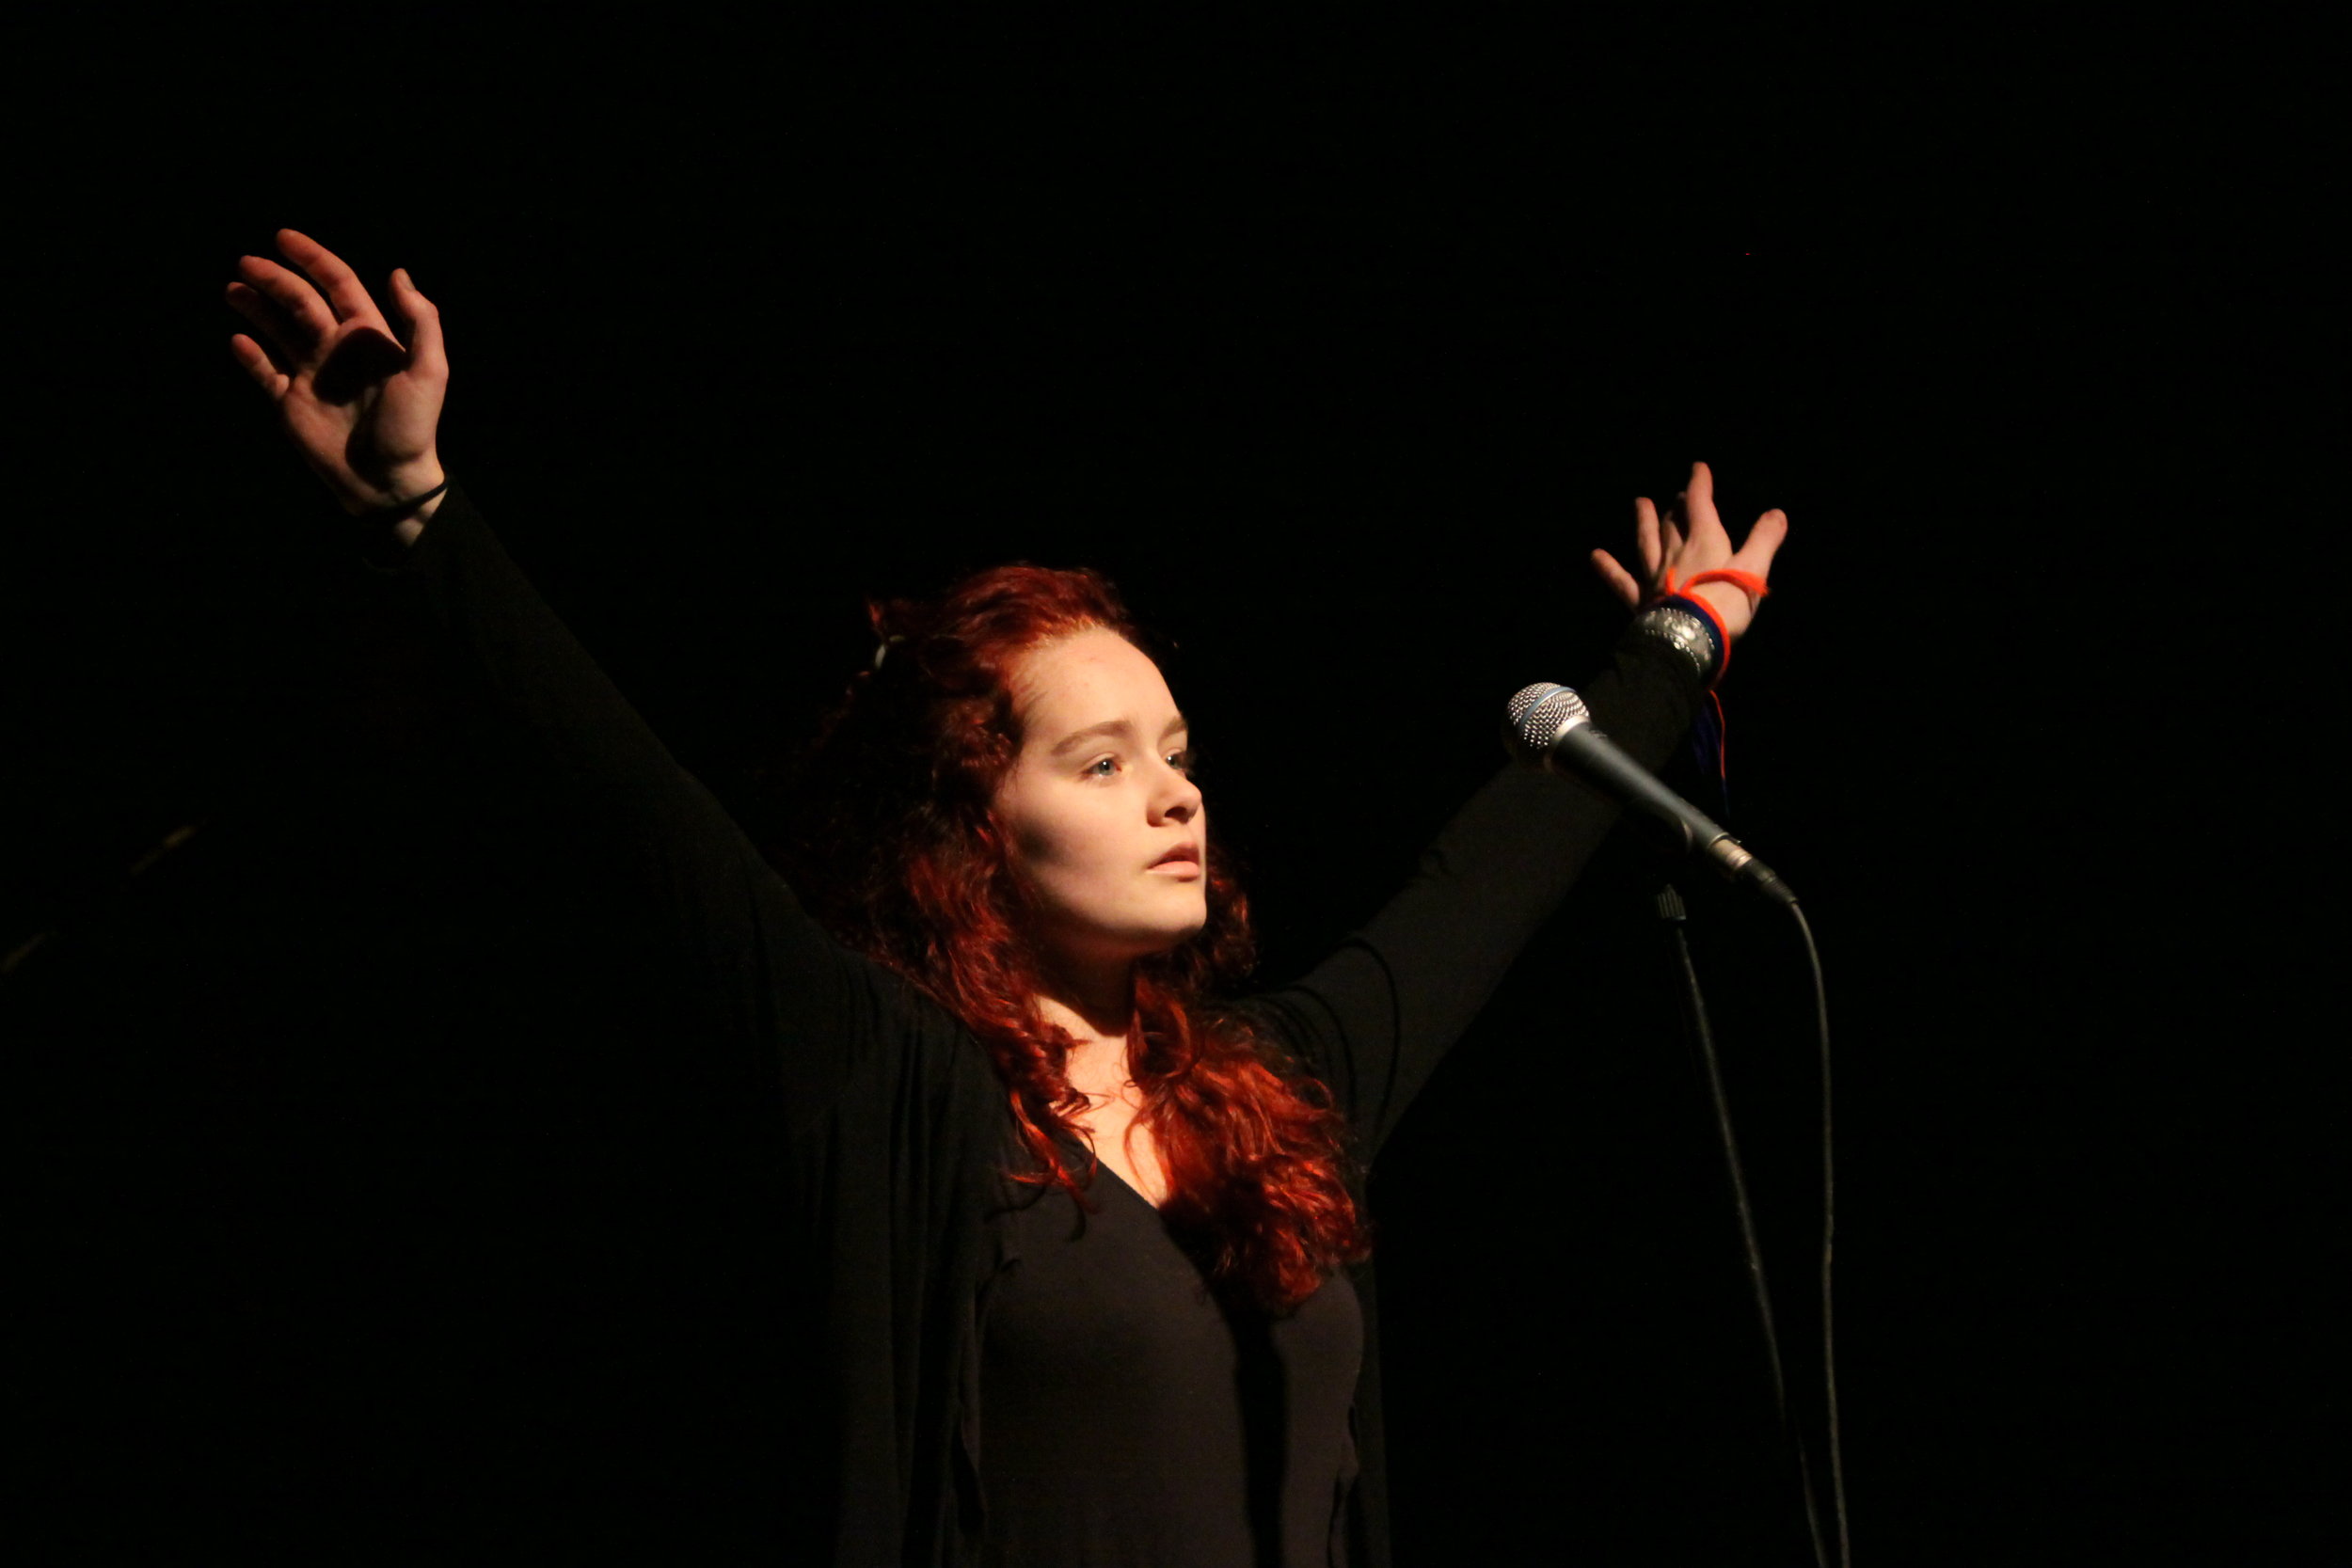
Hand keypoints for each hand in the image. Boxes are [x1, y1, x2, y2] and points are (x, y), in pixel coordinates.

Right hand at [226, 229, 446, 517]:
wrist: (387, 481)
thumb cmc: (411, 427)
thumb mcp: (428, 371)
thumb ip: (419, 321)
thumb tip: (398, 272)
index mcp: (367, 337)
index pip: (337, 285)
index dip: (313, 259)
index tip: (283, 237)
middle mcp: (336, 350)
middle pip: (300, 302)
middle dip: (274, 279)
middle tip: (246, 262)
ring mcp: (311, 376)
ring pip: (278, 331)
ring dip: (256, 308)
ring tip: (231, 288)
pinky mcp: (290, 405)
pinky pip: (264, 374)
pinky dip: (249, 356)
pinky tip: (236, 340)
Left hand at [1589, 461, 1787, 640]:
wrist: (1689, 639)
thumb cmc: (1725, 604)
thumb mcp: (1753, 570)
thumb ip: (1763, 540)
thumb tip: (1777, 512)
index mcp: (1704, 541)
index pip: (1700, 504)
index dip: (1699, 484)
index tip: (1698, 468)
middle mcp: (1675, 553)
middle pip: (1673, 523)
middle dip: (1676, 507)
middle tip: (1675, 497)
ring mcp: (1654, 576)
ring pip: (1647, 542)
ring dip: (1644, 522)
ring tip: (1639, 503)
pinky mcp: (1640, 599)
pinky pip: (1621, 580)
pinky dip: (1608, 568)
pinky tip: (1595, 556)